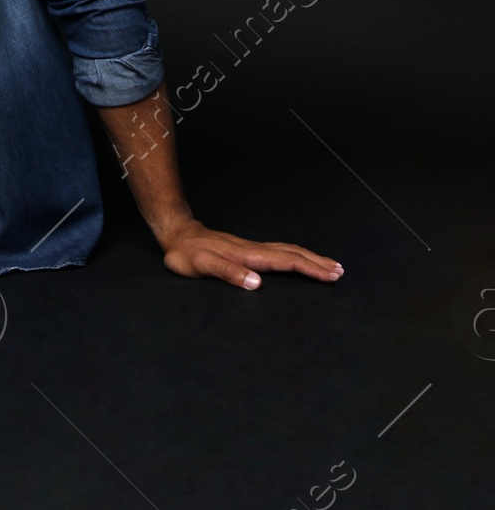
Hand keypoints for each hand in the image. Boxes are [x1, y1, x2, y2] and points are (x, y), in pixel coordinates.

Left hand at [160, 217, 342, 289]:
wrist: (177, 234)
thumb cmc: (187, 254)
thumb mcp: (202, 266)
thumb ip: (228, 273)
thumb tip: (257, 284)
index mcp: (249, 255)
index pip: (286, 261)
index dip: (310, 268)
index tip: (330, 275)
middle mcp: (254, 250)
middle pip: (292, 254)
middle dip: (317, 263)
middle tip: (340, 271)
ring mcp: (252, 248)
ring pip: (287, 250)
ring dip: (310, 257)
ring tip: (329, 265)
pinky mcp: (247, 249)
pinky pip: (278, 251)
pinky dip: (295, 255)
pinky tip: (299, 259)